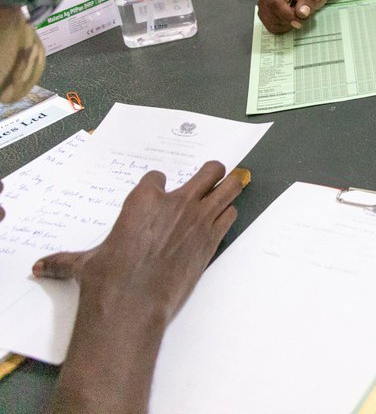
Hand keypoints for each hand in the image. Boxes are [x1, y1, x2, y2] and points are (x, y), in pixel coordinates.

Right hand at [39, 162, 245, 413]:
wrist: (133, 304)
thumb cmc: (107, 279)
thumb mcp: (84, 263)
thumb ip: (66, 260)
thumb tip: (41, 267)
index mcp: (143, 200)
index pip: (158, 177)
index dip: (159, 184)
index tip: (159, 191)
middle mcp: (175, 203)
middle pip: (209, 171)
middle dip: (213, 172)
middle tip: (214, 175)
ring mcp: (198, 219)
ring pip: (230, 188)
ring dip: (232, 187)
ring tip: (234, 186)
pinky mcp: (212, 240)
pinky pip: (230, 216)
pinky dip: (229, 216)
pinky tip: (224, 221)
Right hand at [256, 0, 329, 33]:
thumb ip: (308, 1)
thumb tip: (302, 13)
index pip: (274, 2)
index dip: (286, 15)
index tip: (299, 21)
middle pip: (271, 14)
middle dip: (289, 20)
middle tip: (303, 15)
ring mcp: (264, 4)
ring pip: (271, 22)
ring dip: (287, 24)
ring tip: (298, 14)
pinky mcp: (266, 14)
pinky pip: (272, 27)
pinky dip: (284, 27)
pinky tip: (292, 19)